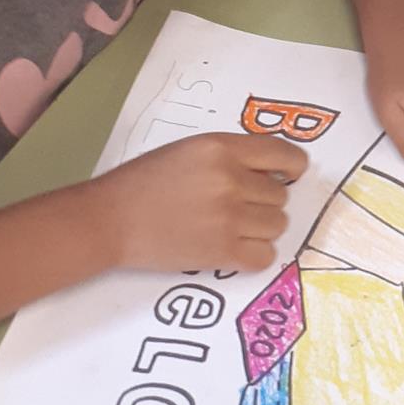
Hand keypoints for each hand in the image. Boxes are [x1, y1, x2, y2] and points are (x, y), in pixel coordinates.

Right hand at [96, 133, 307, 274]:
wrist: (111, 220)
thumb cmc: (145, 181)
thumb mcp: (191, 150)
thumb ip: (232, 156)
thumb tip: (274, 172)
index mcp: (222, 148)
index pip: (284, 154)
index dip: (292, 167)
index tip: (289, 175)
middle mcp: (230, 180)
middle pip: (281, 195)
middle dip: (264, 201)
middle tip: (234, 206)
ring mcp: (228, 218)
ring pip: (278, 225)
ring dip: (261, 228)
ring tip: (231, 226)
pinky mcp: (222, 252)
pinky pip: (266, 256)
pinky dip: (256, 255)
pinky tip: (235, 248)